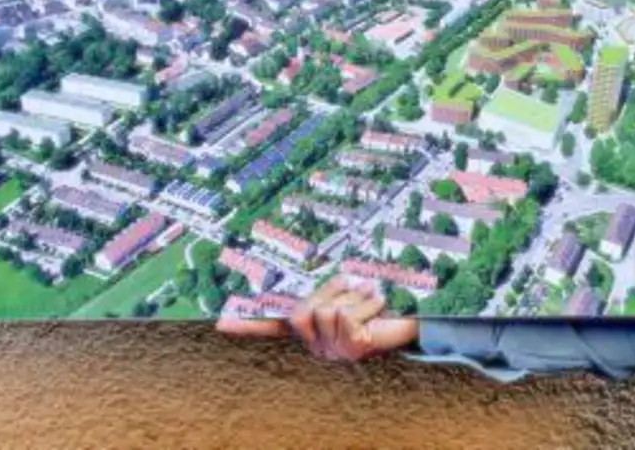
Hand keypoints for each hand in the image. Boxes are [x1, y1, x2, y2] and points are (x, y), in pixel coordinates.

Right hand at [215, 275, 419, 361]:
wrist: (417, 322)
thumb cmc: (381, 305)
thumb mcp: (348, 293)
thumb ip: (328, 291)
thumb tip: (318, 282)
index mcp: (312, 329)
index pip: (273, 328)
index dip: (246, 325)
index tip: (217, 324)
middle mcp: (318, 346)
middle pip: (302, 310)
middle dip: (329, 291)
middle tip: (356, 286)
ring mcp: (335, 351)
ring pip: (327, 310)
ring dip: (354, 295)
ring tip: (373, 296)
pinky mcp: (353, 349)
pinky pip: (347, 315)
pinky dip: (367, 302)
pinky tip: (380, 306)